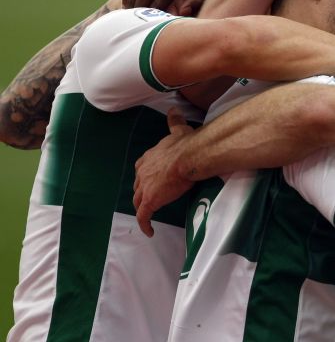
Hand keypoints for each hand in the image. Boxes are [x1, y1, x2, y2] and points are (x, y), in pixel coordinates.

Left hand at [133, 108, 196, 236]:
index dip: (145, 175)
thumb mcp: (179, 130)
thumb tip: (174, 110)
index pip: (142, 168)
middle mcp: (142, 172)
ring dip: (142, 207)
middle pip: (137, 186)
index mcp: (148, 157)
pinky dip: (145, 224)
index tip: (151, 179)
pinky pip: (144, 216)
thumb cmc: (186, 144)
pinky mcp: (150, 201)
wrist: (189, 157)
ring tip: (149, 214)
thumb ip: (174, 121)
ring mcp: (144, 187)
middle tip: (150, 198)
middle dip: (141, 191)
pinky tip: (149, 231)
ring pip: (138, 201)